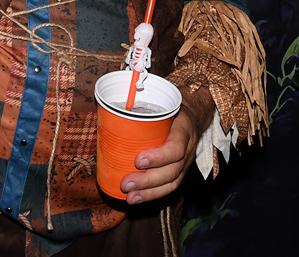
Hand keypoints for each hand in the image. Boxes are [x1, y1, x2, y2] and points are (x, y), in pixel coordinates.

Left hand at [120, 88, 213, 205]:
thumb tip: (106, 107)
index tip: (138, 160)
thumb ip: (141, 105)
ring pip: (171, 183)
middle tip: (125, 184)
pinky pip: (169, 186)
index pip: (176, 148)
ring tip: (130, 198)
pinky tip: (137, 198)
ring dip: (149, 193)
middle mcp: (188, 149)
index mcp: (184, 130)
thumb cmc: (171, 107)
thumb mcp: (162, 100)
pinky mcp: (180, 171)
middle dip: (147, 181)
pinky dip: (153, 195)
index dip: (158, 157)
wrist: (193, 114)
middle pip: (172, 171)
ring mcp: (186, 163)